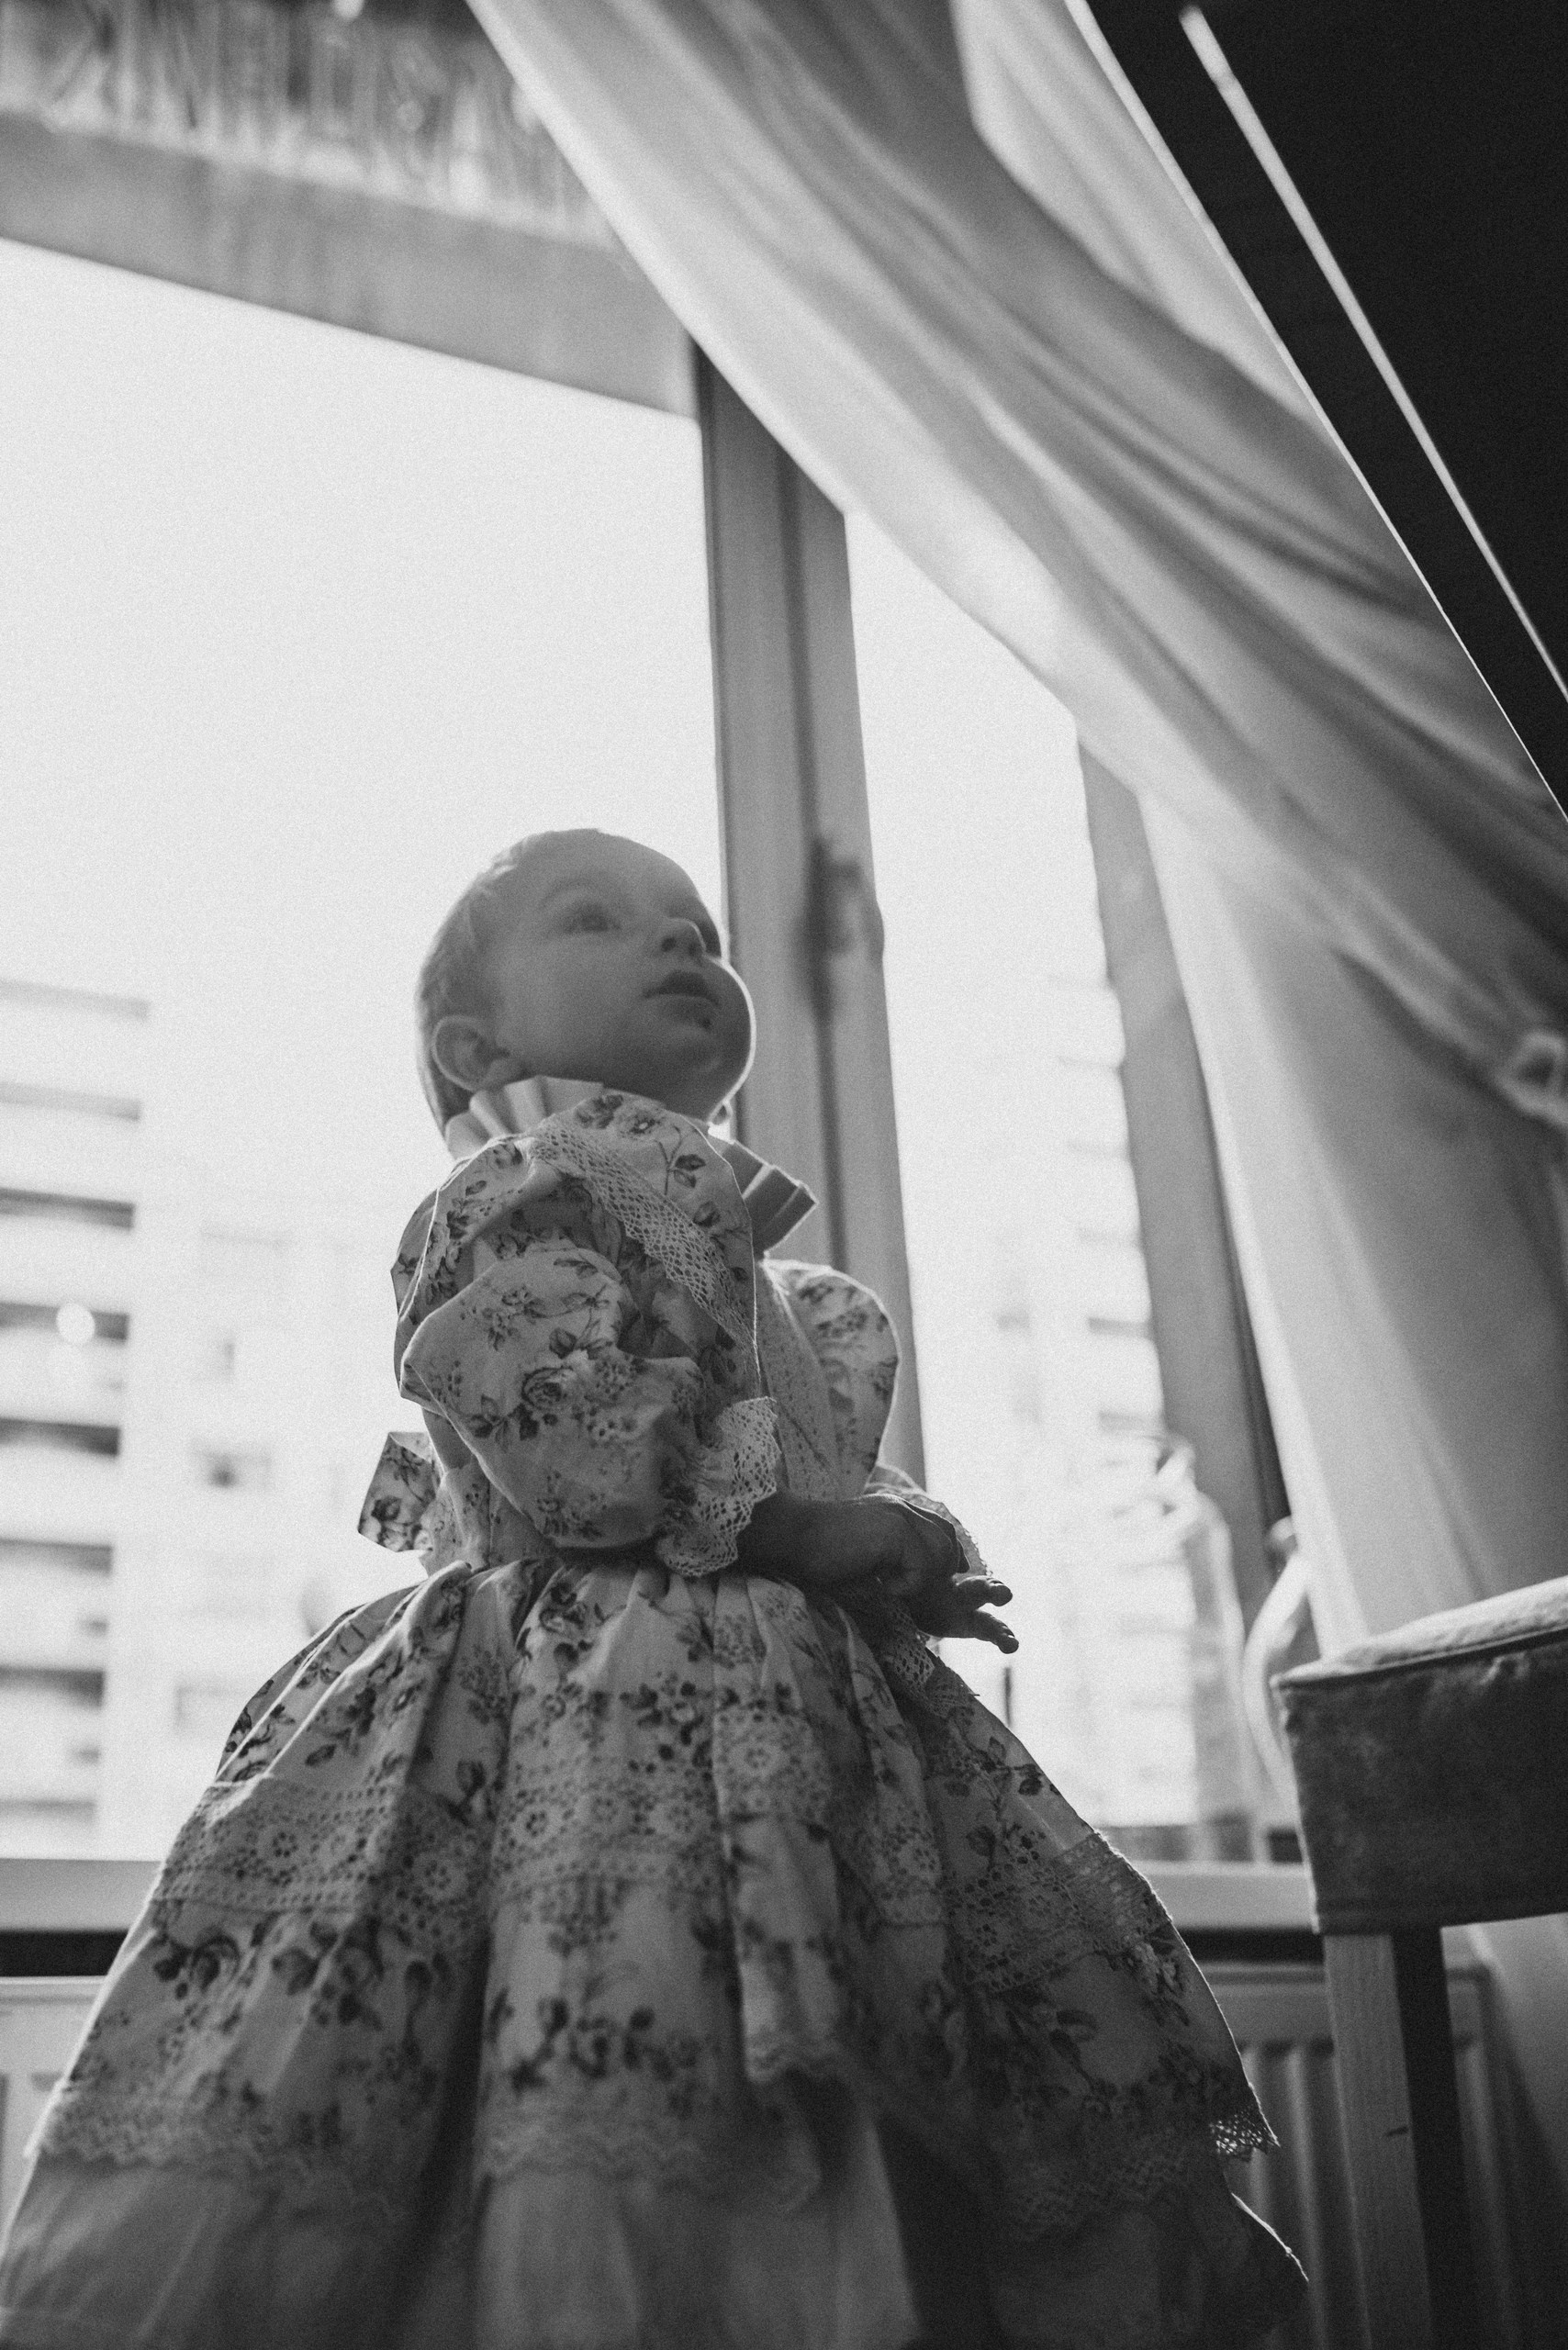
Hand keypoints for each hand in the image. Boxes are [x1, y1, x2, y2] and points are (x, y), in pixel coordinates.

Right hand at [735, 1493, 1016, 1651]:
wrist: (795, 1536)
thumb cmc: (819, 1552)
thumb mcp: (866, 1554)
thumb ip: (893, 1557)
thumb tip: (918, 1581)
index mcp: (898, 1510)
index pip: (943, 1531)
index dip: (943, 1559)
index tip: (923, 1584)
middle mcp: (905, 1509)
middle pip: (949, 1544)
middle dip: (938, 1574)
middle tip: (904, 1590)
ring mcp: (902, 1517)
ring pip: (942, 1557)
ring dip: (920, 1581)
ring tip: (889, 1586)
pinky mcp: (897, 1533)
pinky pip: (923, 1569)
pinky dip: (906, 1586)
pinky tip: (882, 1585)